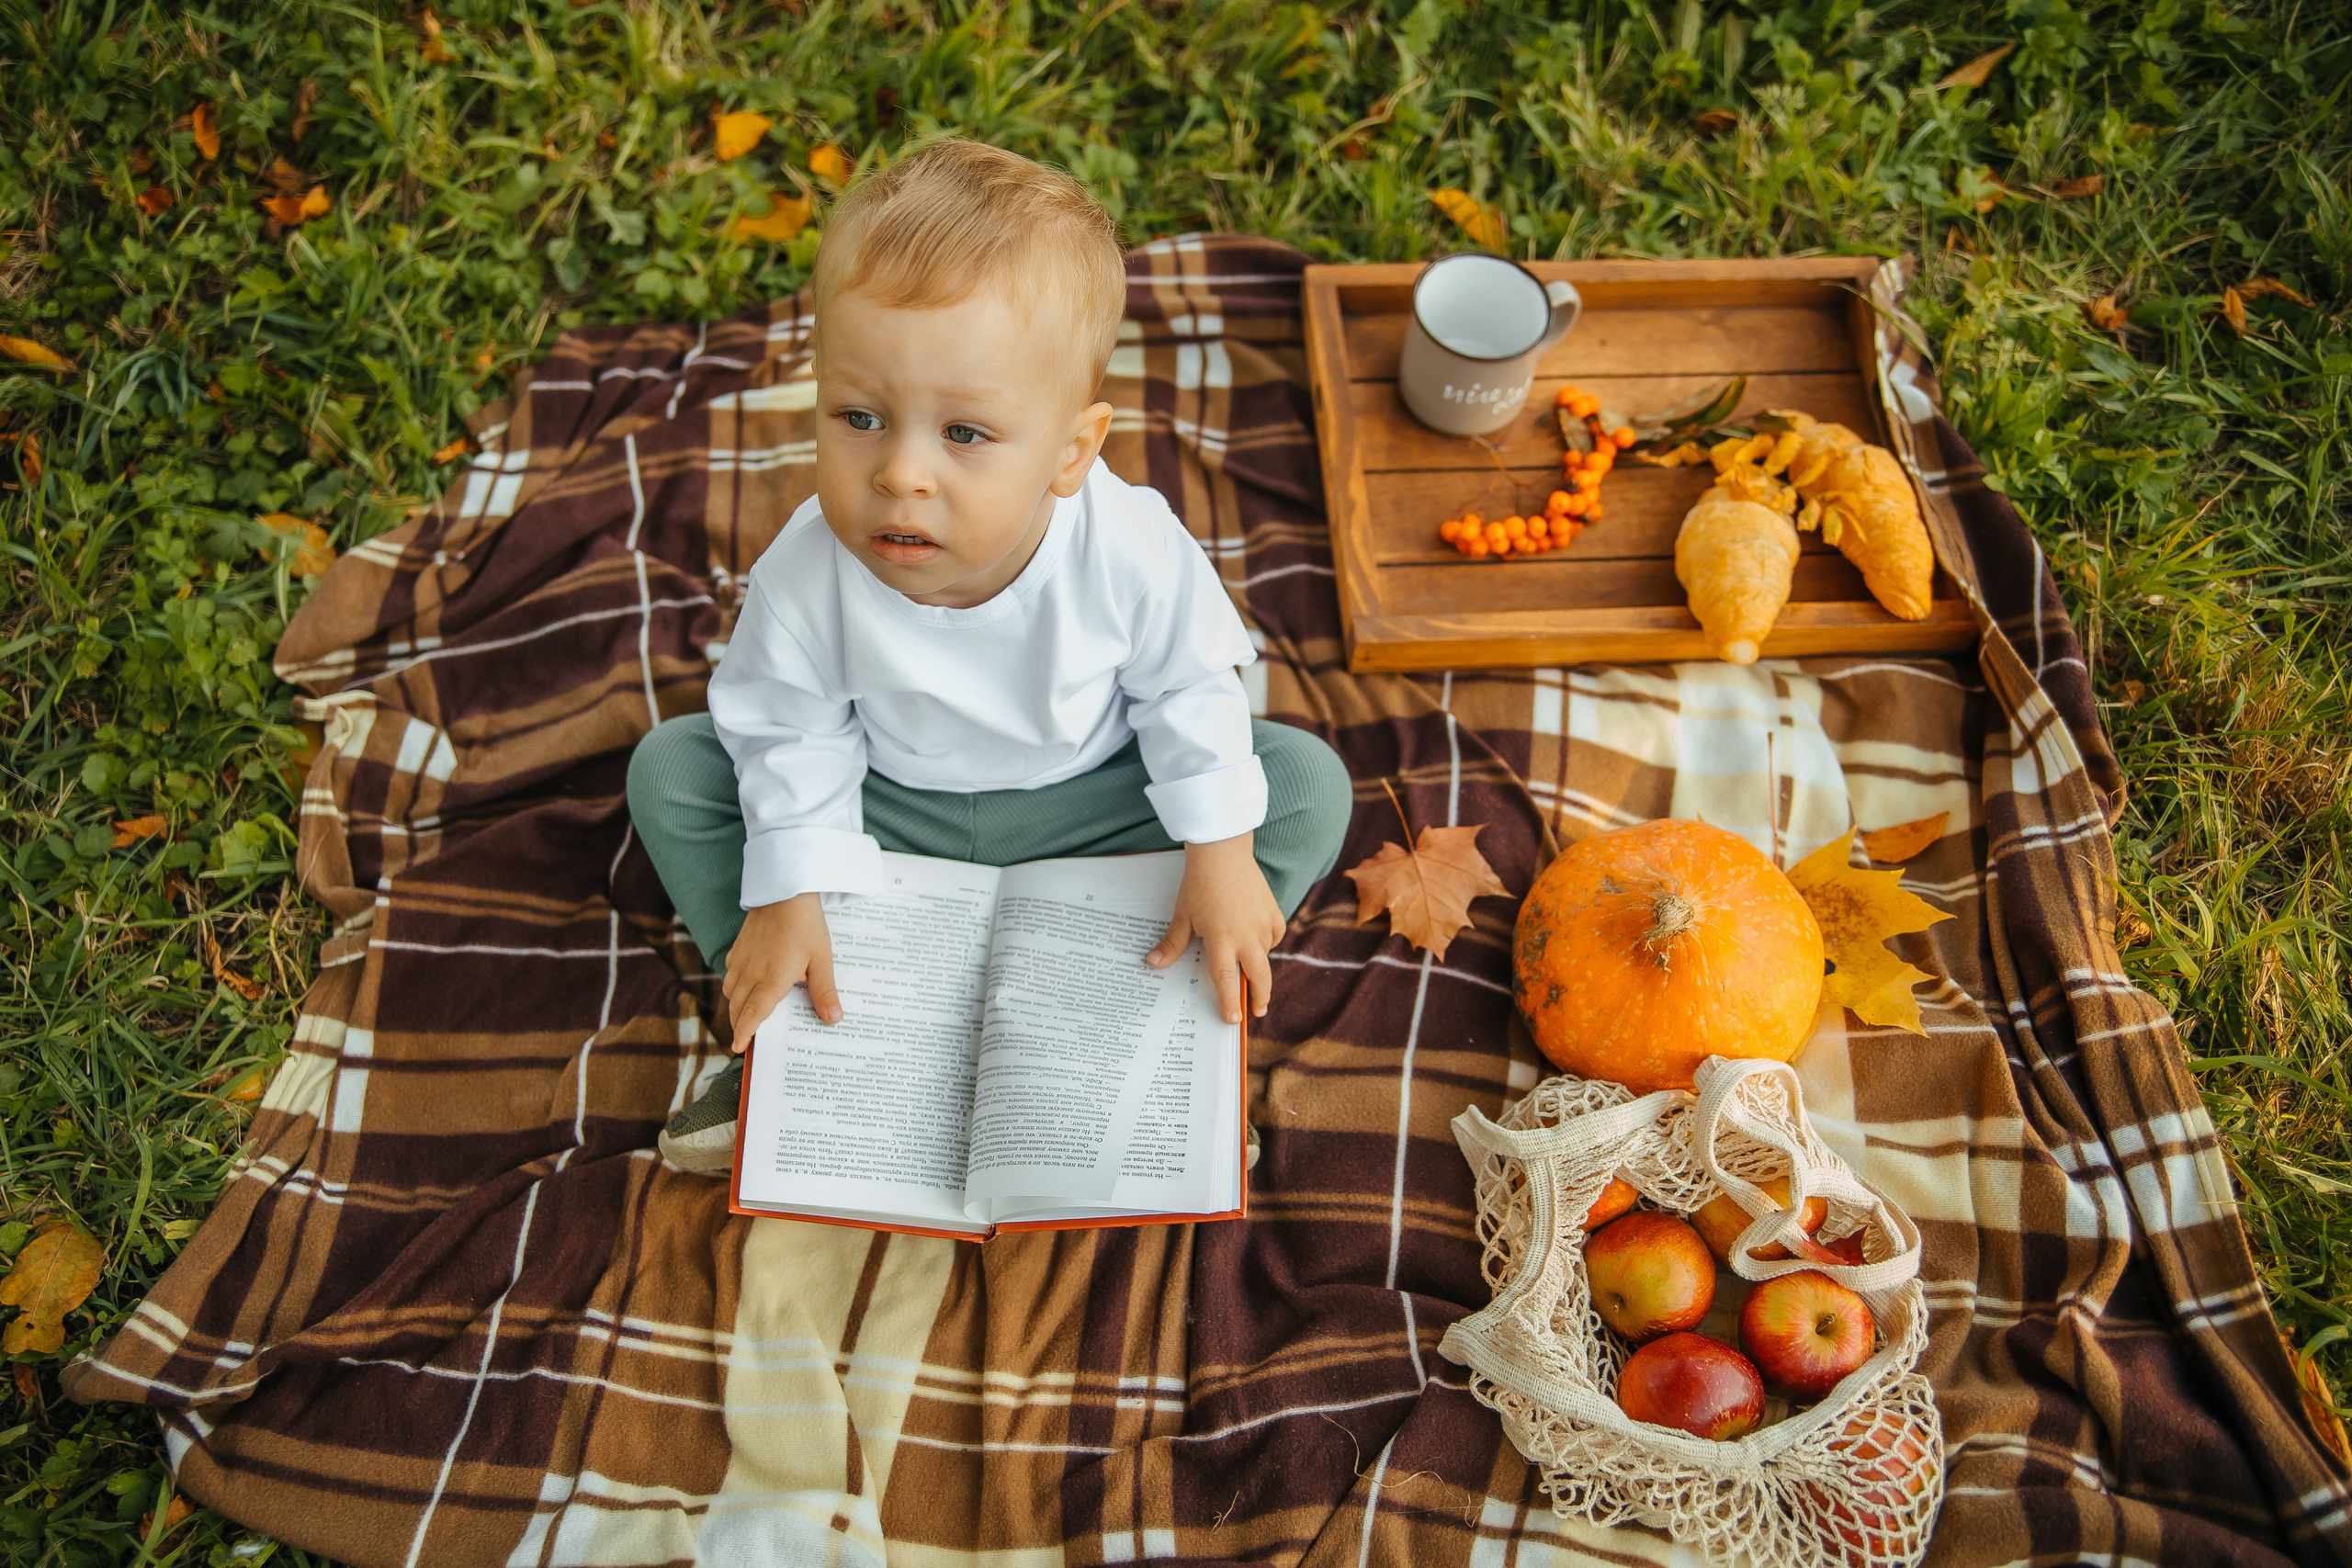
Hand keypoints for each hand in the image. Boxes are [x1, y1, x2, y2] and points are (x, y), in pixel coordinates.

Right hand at [721, 892, 838, 1050]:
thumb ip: (824, 992)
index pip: (752, 1015)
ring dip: (735, 1006)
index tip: (739, 1048)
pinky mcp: (738, 947)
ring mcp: (741, 959)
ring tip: (744, 1015)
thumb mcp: (821, 960)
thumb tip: (833, 1019)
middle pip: (737, 1007)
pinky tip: (744, 984)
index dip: (744, 1033)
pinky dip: (734, 986)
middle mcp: (750, 973)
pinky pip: (730, 973)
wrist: (784, 891)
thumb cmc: (805, 925)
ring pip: (730, 991)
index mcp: (771, 981)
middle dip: (738, 1025)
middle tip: (744, 1038)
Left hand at [1147, 832, 1285, 1024]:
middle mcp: (1246, 936)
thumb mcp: (1183, 916)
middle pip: (1259, 977)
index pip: (1226, 980)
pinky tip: (1258, 942)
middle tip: (1257, 1010)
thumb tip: (1153, 963)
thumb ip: (1173, 943)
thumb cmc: (1199, 885)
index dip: (1230, 1002)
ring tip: (1254, 975)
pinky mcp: (1273, 912)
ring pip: (1265, 956)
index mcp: (1222, 940)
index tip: (1233, 1019)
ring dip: (1260, 968)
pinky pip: (1273, 936)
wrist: (1223, 853)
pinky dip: (1267, 942)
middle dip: (1259, 997)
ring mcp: (1262, 924)